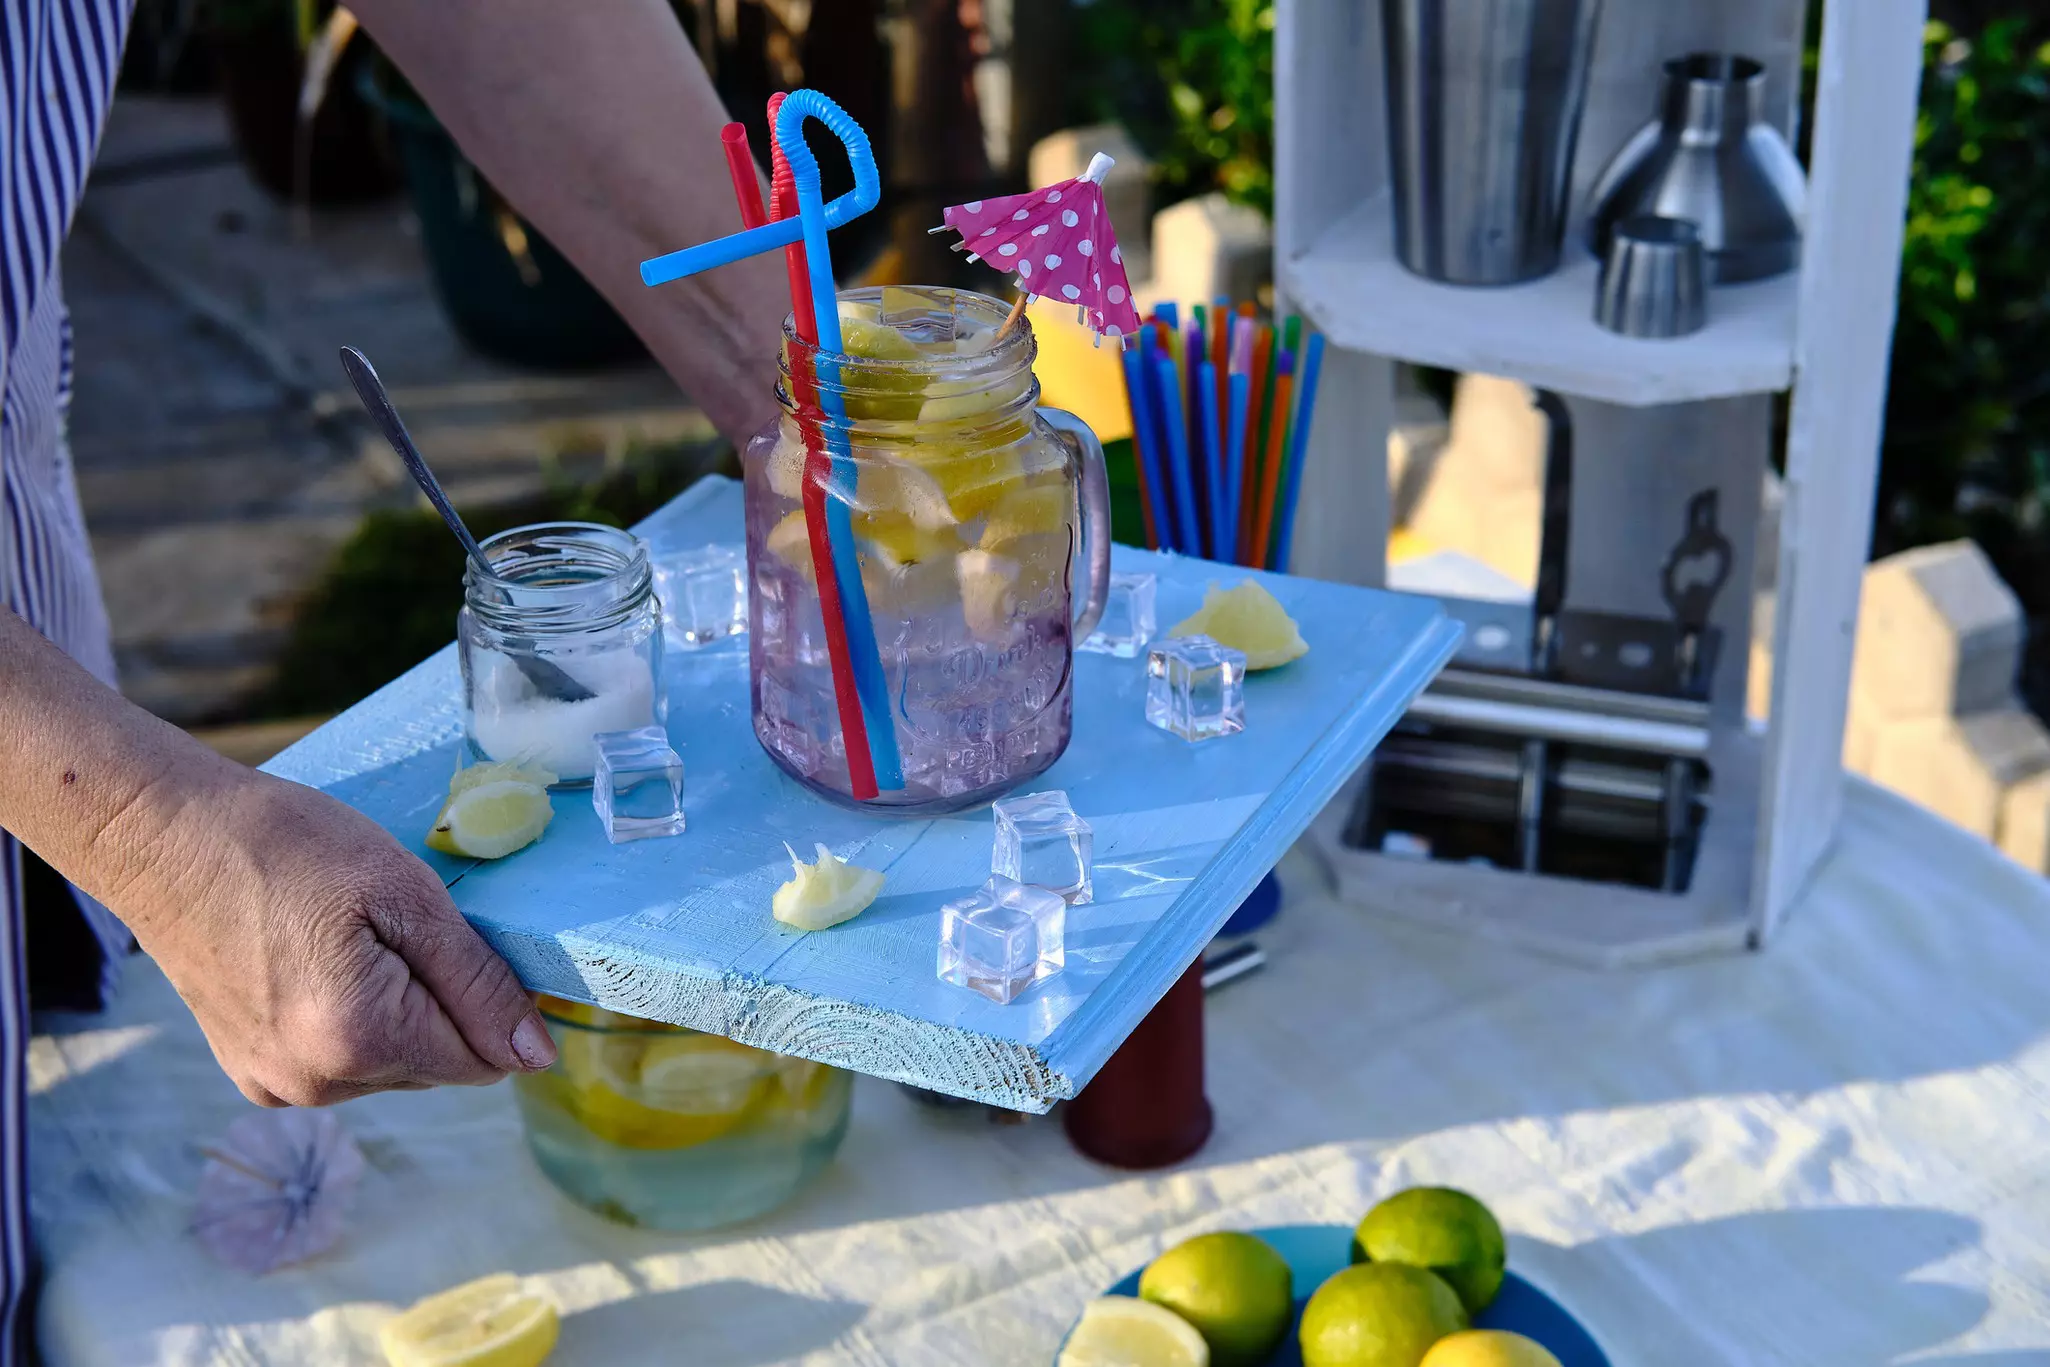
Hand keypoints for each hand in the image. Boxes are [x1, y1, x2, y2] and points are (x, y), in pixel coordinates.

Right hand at [123, 767, 556, 1107]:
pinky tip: (317, 960)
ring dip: (398, 1010)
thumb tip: (535, 1056)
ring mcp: (277, 1086)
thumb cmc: (285, 845)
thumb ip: (477, 981)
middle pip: (439, 1065)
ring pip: (393, 1065)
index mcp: (361, 1039)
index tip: (466, 939)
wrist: (159, 837)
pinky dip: (352, 1019)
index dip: (495, 1001)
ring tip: (347, 937)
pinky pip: (342, 1063)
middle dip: (442, 1003)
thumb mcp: (406, 893)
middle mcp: (317, 1084)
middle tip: (396, 925)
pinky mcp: (251, 1074)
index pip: (483, 1059)